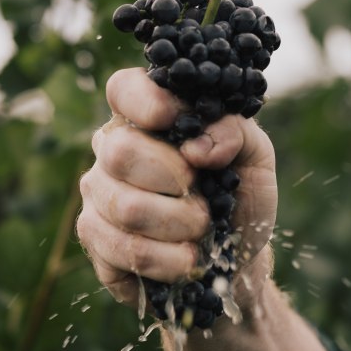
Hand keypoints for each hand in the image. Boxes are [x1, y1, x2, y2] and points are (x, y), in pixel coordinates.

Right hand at [76, 67, 278, 305]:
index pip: (124, 90)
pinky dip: (166, 259)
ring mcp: (98, 194)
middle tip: (205, 200)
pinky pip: (122, 248)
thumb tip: (197, 146)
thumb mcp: (256, 158)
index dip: (147, 103)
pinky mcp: (95, 240)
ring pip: (125, 206)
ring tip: (202, 232)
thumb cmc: (239, 199)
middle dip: (175, 181)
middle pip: (120, 152)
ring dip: (178, 225)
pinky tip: (185, 261)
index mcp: (147, 119)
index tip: (179, 123)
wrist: (235, 260)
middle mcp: (112, 150)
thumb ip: (237, 133)